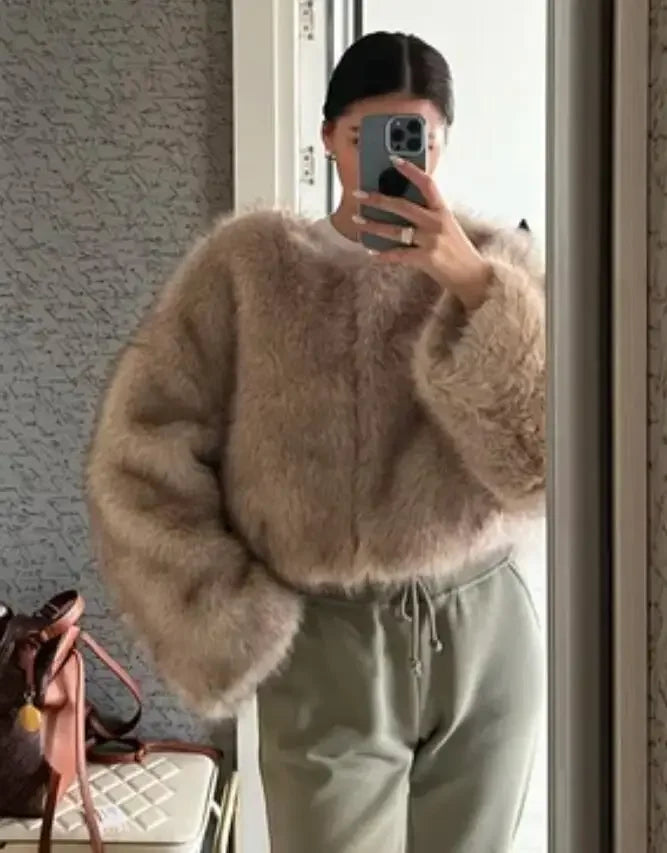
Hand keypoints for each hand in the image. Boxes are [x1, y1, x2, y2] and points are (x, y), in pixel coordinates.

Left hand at [353, 157, 491, 309]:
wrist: (472, 275)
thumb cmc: (457, 250)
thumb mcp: (447, 226)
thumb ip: (428, 215)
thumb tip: (400, 206)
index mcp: (442, 211)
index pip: (427, 184)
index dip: (411, 170)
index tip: (394, 159)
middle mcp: (436, 222)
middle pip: (402, 206)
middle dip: (377, 199)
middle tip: (359, 194)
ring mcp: (431, 240)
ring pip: (395, 230)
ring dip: (373, 225)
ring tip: (356, 221)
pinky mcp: (427, 258)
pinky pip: (399, 254)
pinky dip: (383, 254)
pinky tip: (371, 252)